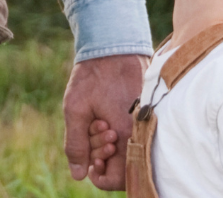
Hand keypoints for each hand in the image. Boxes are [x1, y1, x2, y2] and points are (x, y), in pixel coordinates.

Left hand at [63, 53, 146, 190]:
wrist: (114, 44)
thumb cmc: (93, 75)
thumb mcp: (75, 108)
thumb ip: (76, 144)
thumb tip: (79, 173)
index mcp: (125, 133)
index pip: (119, 178)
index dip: (100, 177)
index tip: (89, 163)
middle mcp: (141, 129)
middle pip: (125, 165)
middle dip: (103, 156)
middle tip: (92, 133)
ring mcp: (146, 119)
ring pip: (129, 148)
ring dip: (110, 143)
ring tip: (98, 121)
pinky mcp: (147, 110)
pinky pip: (134, 133)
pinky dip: (120, 131)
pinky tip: (108, 115)